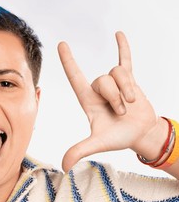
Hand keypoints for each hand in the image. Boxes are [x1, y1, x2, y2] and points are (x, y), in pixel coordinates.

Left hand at [58, 32, 159, 171]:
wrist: (140, 134)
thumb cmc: (118, 138)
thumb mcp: (98, 143)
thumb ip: (80, 151)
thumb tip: (64, 167)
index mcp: (87, 100)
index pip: (75, 76)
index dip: (69, 61)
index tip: (61, 44)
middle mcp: (97, 89)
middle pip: (103, 79)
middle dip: (116, 97)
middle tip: (120, 112)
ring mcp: (113, 83)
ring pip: (118, 74)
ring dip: (127, 91)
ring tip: (129, 105)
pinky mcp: (129, 79)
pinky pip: (125, 60)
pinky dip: (123, 48)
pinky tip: (118, 34)